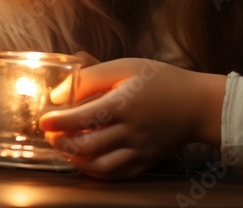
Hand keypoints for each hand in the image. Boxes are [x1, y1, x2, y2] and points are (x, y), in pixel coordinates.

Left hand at [39, 57, 224, 179]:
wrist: (198, 105)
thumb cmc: (162, 81)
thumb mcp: (127, 67)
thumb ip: (92, 77)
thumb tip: (60, 94)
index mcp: (124, 104)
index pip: (81, 118)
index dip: (57, 122)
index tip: (44, 121)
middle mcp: (130, 131)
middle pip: (85, 146)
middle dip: (61, 143)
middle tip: (52, 136)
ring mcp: (139, 150)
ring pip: (98, 165)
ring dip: (75, 160)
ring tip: (66, 150)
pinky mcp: (145, 162)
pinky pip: (115, 174)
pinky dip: (96, 171)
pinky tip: (87, 161)